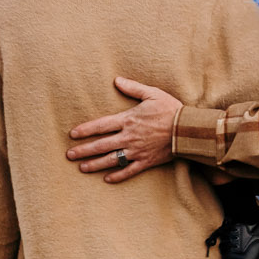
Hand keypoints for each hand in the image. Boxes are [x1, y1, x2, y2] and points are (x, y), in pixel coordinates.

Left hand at [67, 77, 182, 180]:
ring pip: (111, 160)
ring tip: (82, 168)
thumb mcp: (152, 93)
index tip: (72, 135)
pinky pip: (129, 171)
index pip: (100, 126)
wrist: (189, 130)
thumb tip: (117, 79)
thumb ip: (133, 88)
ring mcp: (137, 151)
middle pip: (101, 145)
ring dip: (95, 165)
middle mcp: (129, 137)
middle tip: (69, 155)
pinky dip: (118, 176)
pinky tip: (107, 179)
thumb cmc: (171, 109)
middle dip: (83, 151)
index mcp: (128, 120)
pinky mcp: (147, 161)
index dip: (85, 130)